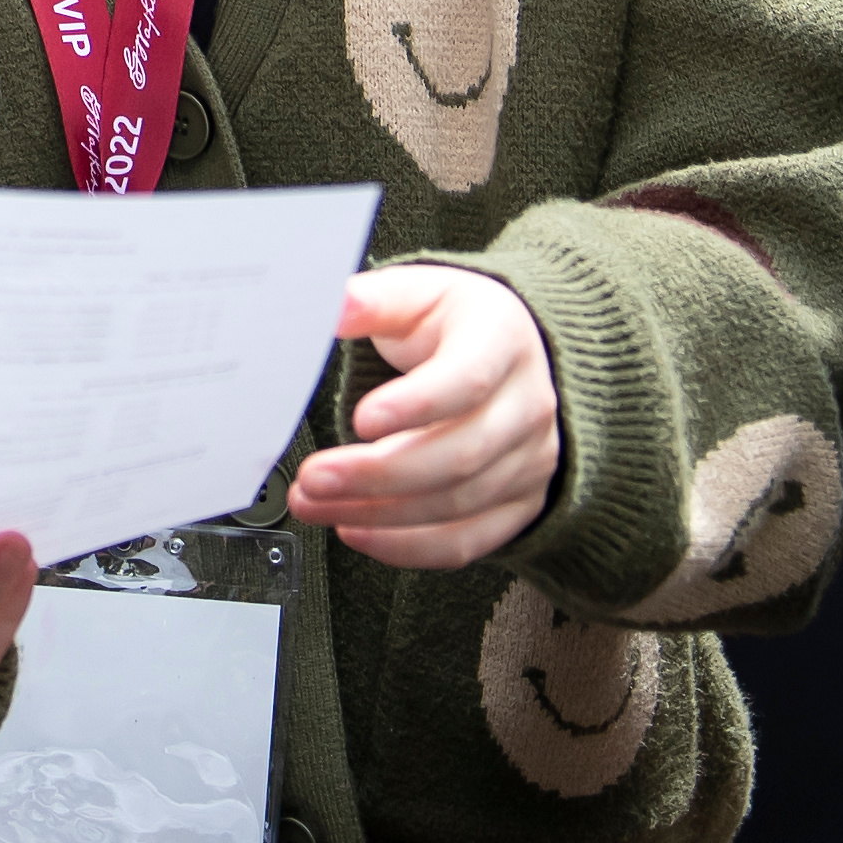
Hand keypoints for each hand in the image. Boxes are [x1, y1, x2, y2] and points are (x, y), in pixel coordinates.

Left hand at [287, 267, 562, 567]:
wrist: (514, 358)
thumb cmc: (456, 326)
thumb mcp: (417, 295)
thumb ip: (372, 300)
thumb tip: (329, 306)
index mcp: (503, 340)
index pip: (468, 381)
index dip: (415, 406)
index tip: (360, 418)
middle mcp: (527, 405)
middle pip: (460, 455)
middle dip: (377, 474)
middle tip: (314, 477)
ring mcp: (528, 461)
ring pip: (456, 505)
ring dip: (377, 514)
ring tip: (315, 503)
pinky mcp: (518, 505)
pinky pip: (465, 542)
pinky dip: (406, 547)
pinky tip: (356, 531)